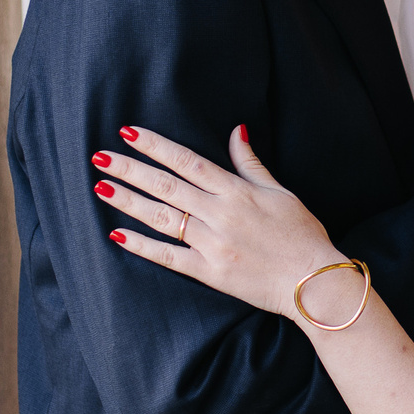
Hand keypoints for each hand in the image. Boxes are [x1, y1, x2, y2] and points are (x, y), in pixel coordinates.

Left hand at [94, 126, 346, 318]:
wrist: (313, 282)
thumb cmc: (302, 235)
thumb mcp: (281, 192)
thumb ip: (251, 164)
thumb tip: (236, 130)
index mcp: (237, 191)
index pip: (187, 161)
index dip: (156, 146)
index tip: (129, 133)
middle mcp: (220, 215)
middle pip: (166, 186)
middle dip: (130, 170)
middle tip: (100, 157)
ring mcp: (212, 244)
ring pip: (161, 218)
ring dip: (129, 202)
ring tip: (101, 188)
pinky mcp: (209, 271)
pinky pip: (168, 256)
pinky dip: (141, 245)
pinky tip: (117, 234)